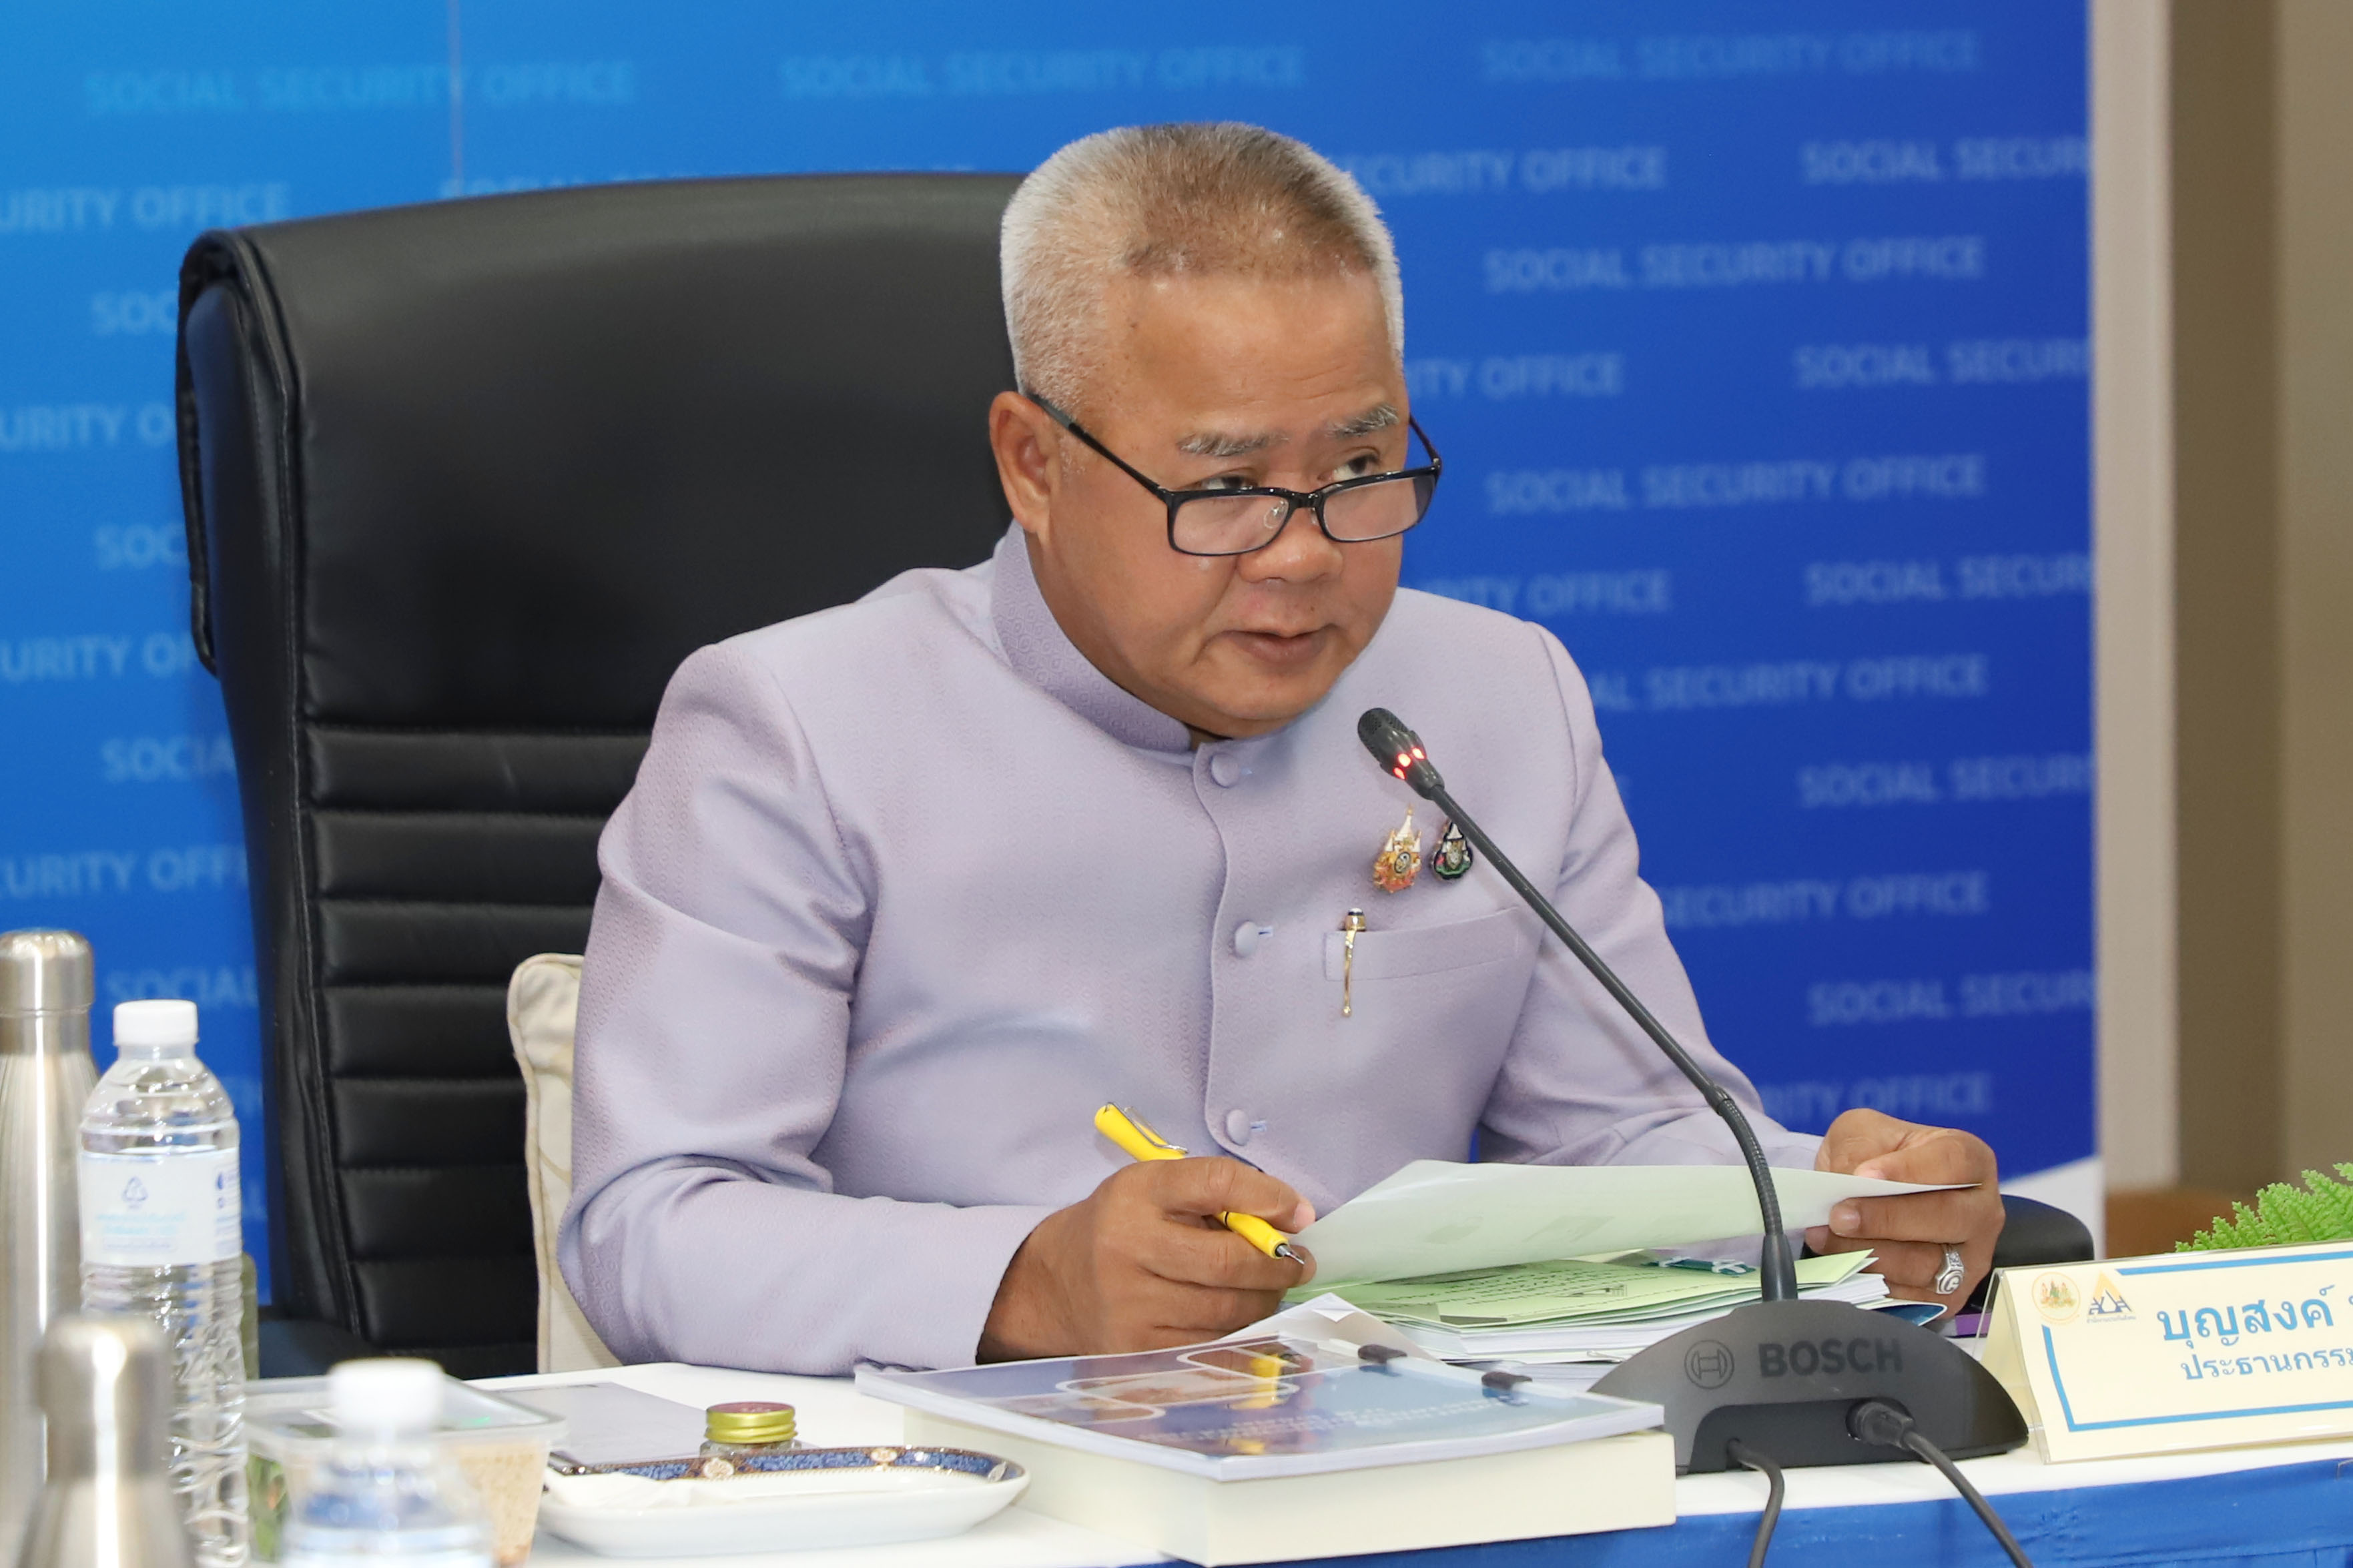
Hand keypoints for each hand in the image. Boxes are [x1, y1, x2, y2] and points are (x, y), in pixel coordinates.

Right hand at [978, 1158, 1314, 1359]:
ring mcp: (1128, 1305)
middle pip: (1226, 1260)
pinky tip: (1245, 1321)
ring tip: (1269, 1290)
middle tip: (1298, 1263)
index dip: (1267, 1197)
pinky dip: (1240, 1334)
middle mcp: (1126, 1246)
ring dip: (1264, 1302)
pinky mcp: (1134, 1350)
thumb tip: (1295, 1217)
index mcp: (1135, 1192)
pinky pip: (1210, 1346)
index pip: (1215, 1182)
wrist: (1057, 1284)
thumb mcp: (1156, 1189)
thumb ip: (1218, 1193)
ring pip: (1225, 1310)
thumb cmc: (1123, 1228)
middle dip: (1276, 1265)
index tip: (1300, 1214)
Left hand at [1807, 1109, 2003, 1308]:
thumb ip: (1858, 1148)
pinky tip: (1843, 1264)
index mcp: (1970, 1160)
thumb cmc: (1876, 1158)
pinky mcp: (1949, 1294)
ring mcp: (1970, 1257)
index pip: (1953, 1161)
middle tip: (1839, 1216)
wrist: (1869, 1195)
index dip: (1910, 1169)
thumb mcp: (1864, 1133)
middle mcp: (1981, 1211)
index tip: (1864, 1175)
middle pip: (1947, 1218)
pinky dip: (1873, 1281)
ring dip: (1872, 1253)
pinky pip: (1913, 1295)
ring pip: (1927, 1264)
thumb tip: (1847, 1181)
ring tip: (1828, 1238)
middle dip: (1886, 1219)